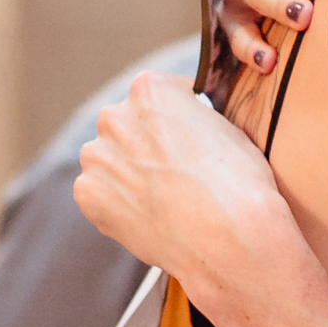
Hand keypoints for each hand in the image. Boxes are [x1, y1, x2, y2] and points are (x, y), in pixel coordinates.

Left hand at [75, 72, 294, 305]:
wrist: (229, 238)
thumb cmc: (239, 182)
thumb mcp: (226, 128)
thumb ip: (192, 119)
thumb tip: (182, 131)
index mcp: (150, 88)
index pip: (158, 96)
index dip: (177, 119)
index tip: (187, 139)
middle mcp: (114, 115)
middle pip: (127, 125)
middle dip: (146, 144)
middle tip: (174, 173)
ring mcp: (97, 157)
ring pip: (109, 160)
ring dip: (128, 173)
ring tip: (163, 199)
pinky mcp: (87, 195)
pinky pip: (100, 194)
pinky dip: (118, 203)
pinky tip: (149, 215)